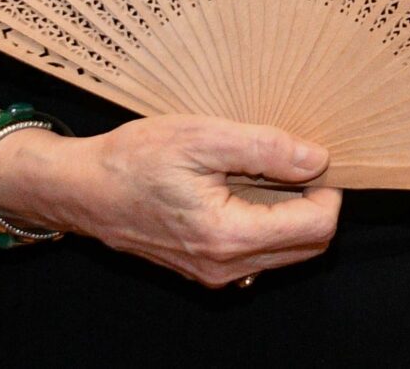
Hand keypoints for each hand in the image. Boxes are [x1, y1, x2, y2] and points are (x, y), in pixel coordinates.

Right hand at [0, 114, 341, 286]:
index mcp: (230, 237)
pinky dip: (264, 223)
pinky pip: (256, 253)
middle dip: (312, 203)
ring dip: (289, 214)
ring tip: (261, 171)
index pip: (318, 227)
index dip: (327, 189)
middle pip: (308, 245)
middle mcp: (226, 267)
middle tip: (290, 161)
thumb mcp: (203, 136)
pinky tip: (241, 189)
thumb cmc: (135, 159)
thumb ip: (266, 149)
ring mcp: (213, 272)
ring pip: (284, 251)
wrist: (81, 189)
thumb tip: (317, 160)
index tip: (311, 157)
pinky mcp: (203, 268)